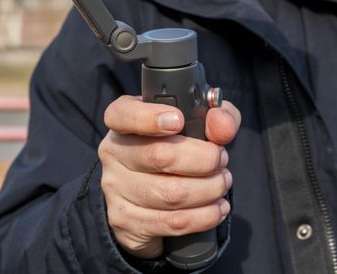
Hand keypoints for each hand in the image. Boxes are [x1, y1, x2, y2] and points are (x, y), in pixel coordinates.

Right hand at [98, 95, 241, 258]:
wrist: (153, 197)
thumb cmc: (179, 147)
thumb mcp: (201, 124)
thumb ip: (218, 116)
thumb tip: (223, 126)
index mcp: (124, 122)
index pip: (123, 114)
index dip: (149, 117)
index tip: (179, 121)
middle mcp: (114, 153)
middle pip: (160, 156)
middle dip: (204, 160)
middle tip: (221, 160)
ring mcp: (115, 189)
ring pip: (171, 194)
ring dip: (209, 190)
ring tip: (222, 183)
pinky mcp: (126, 221)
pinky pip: (172, 222)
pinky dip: (204, 216)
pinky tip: (217, 208)